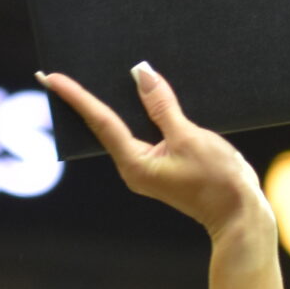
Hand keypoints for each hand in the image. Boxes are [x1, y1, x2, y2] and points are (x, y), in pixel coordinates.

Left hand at [39, 62, 269, 236]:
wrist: (239, 214)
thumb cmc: (217, 180)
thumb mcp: (189, 136)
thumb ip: (162, 105)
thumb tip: (141, 75)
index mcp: (134, 163)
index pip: (99, 120)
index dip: (75, 95)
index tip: (50, 77)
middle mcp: (133, 166)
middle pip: (103, 125)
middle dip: (84, 99)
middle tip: (57, 74)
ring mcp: (146, 167)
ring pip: (123, 127)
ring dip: (112, 103)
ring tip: (91, 76)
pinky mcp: (161, 164)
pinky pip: (143, 132)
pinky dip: (138, 112)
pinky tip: (140, 94)